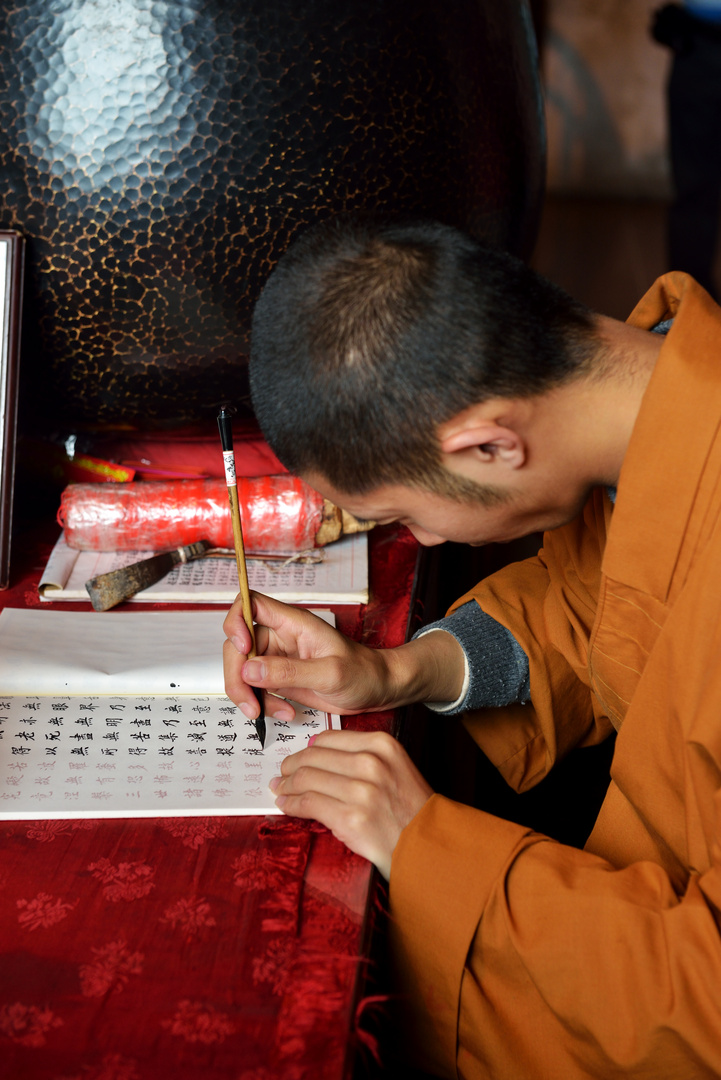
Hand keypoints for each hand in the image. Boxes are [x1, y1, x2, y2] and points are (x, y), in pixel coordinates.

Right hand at [223, 592, 396, 720]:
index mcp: (294, 623)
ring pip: (242, 670)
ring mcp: (278, 658)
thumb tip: (249, 670)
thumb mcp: (330, 673)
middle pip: (238, 644)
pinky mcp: (279, 678)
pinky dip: (261, 703)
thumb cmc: (363, 673)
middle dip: (236, 675)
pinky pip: (255, 688)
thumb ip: (289, 671)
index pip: (251, 604)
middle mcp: (281, 637)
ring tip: (264, 713)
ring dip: (246, 694)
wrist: (377, 690)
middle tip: (249, 702)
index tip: (242, 649)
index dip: (236, 621)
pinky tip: (284, 712)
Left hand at [268, 729, 432, 878]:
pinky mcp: (350, 818)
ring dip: (287, 786)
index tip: (297, 759)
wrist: (427, 844)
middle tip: (282, 775)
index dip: (306, 749)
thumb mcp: (394, 766)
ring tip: (281, 790)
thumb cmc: (408, 807)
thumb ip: (360, 755)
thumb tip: (314, 750)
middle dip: (291, 767)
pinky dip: (290, 804)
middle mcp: (371, 763)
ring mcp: (361, 791)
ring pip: (306, 779)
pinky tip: (285, 805)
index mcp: (382, 745)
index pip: (327, 739)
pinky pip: (307, 804)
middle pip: (313, 757)